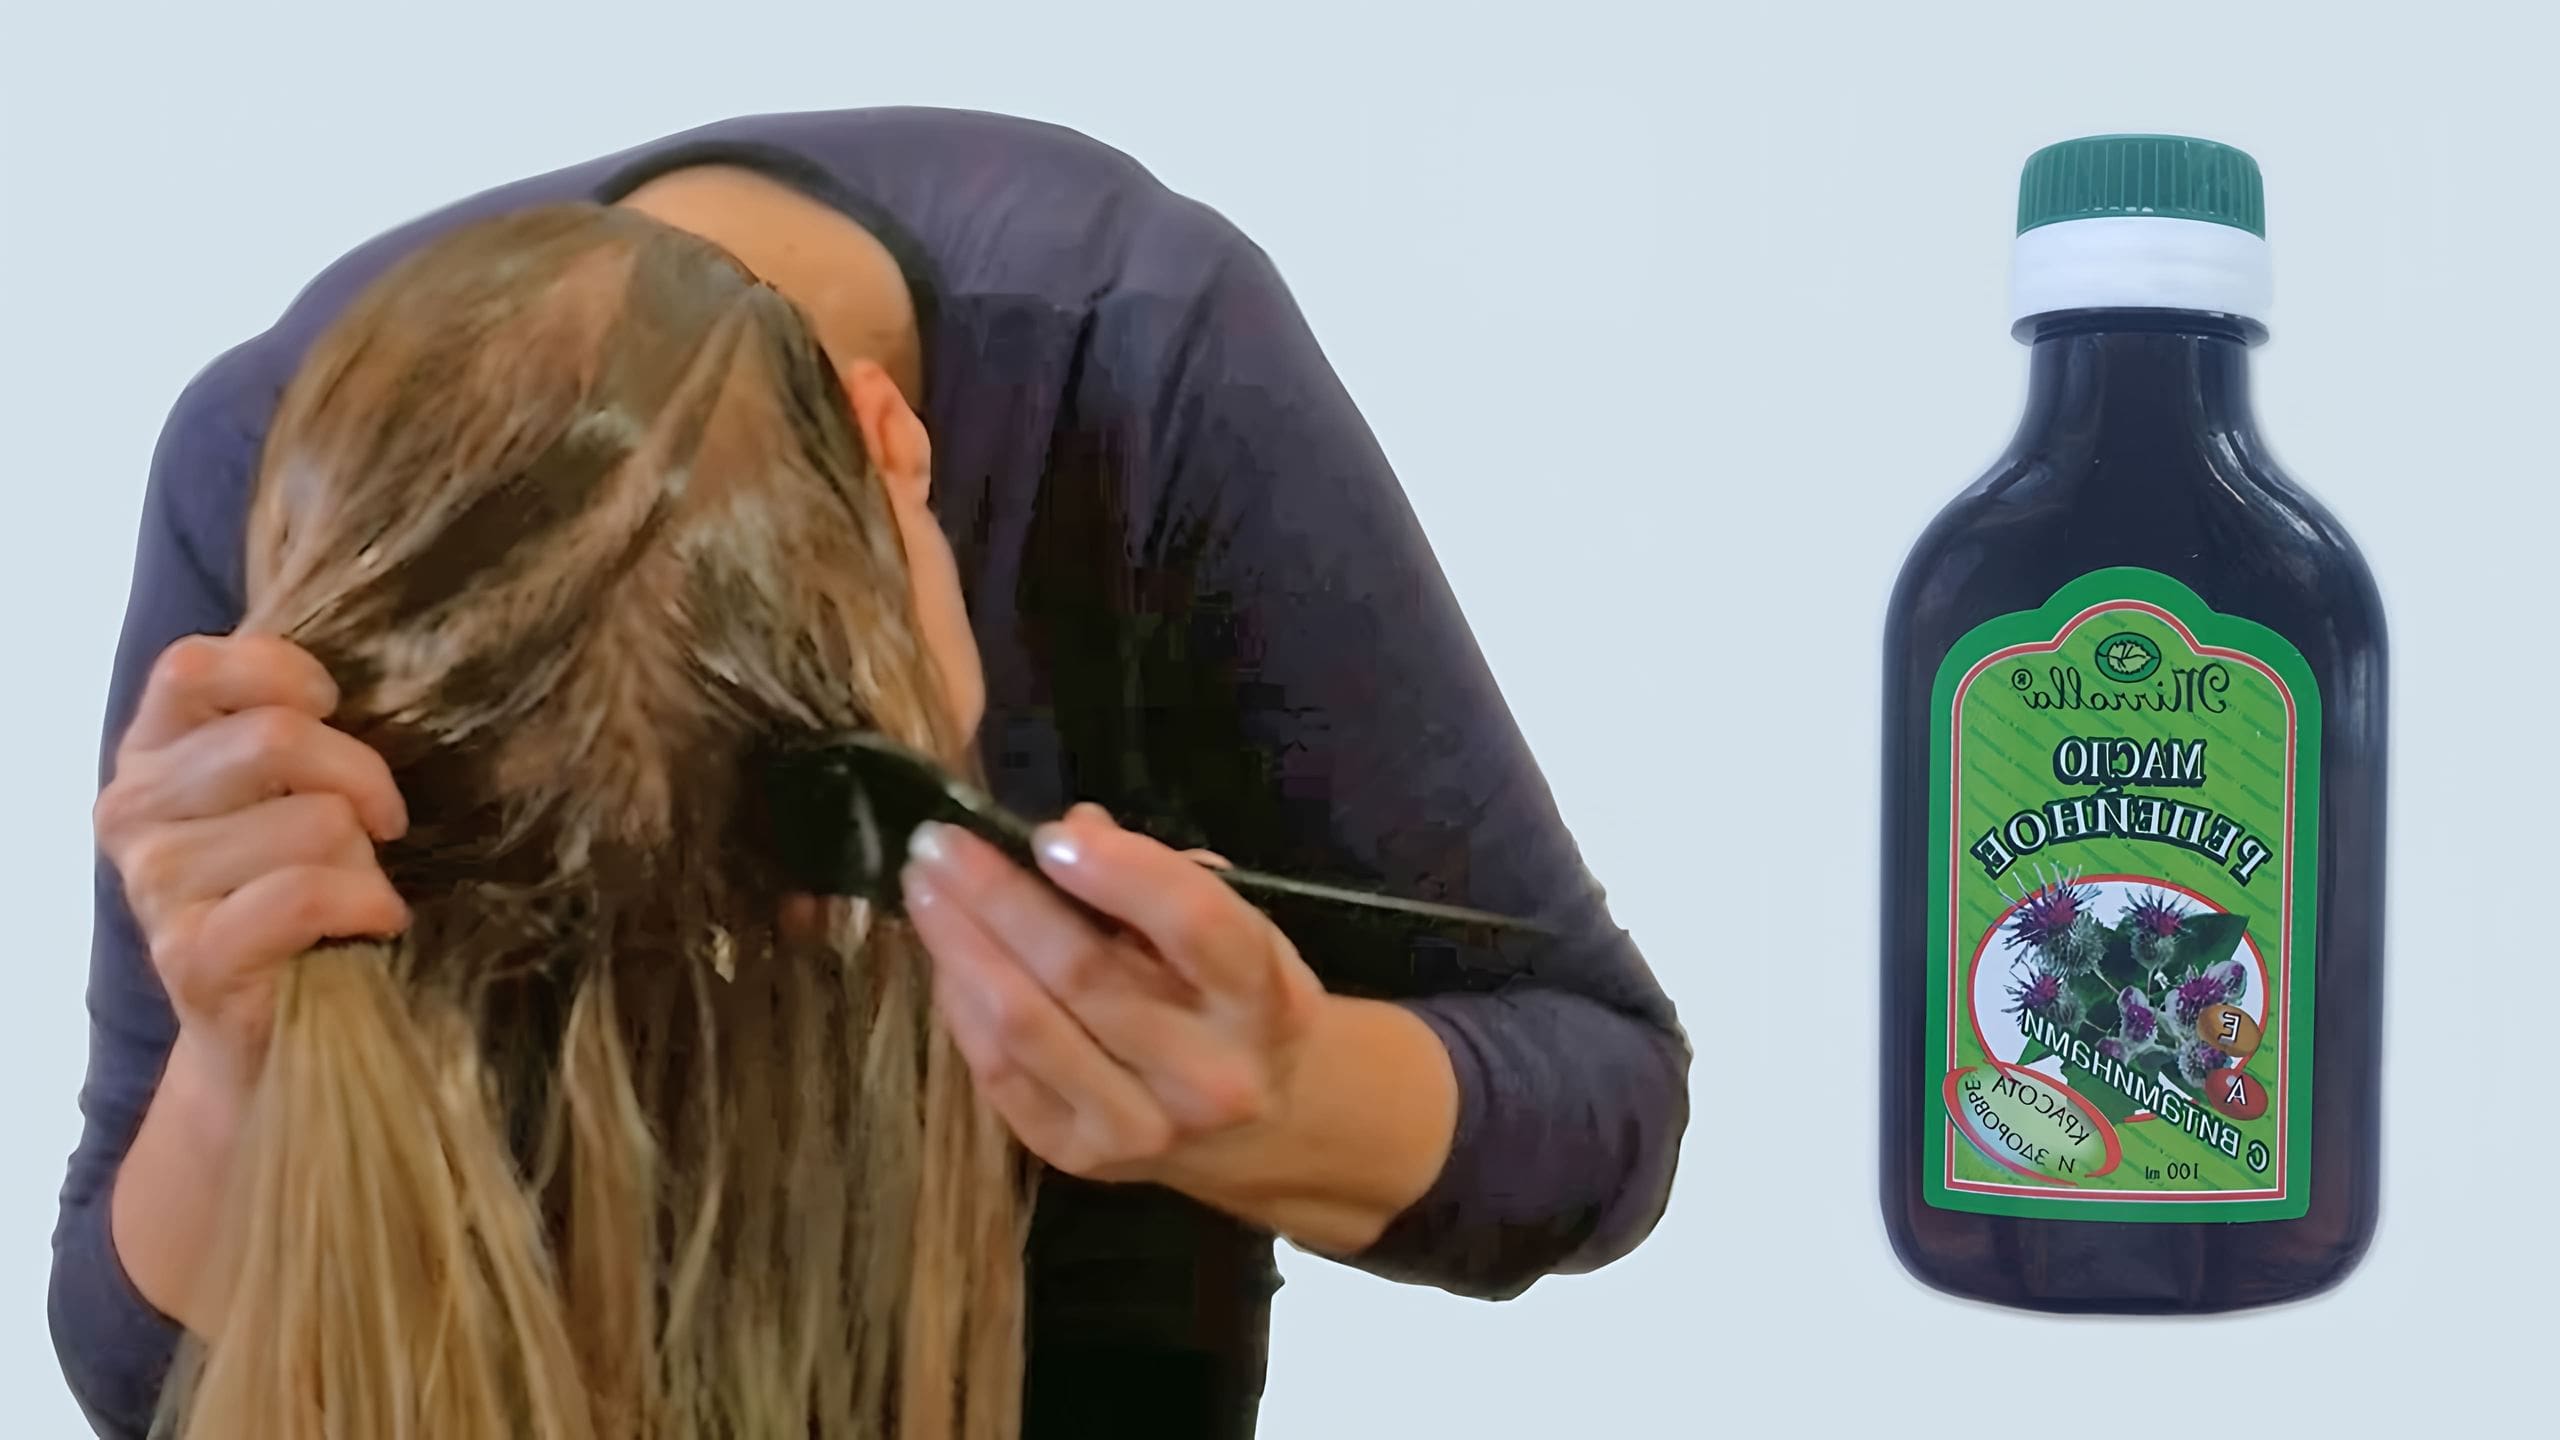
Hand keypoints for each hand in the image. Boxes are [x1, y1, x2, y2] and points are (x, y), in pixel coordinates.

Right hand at [93, 634, 409, 1091]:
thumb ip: (292, 723)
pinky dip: (366, 904)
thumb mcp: (290, 787)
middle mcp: (130, 810)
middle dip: (360, 780)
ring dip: (365, 857)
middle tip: (379, 824)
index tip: (335, 707)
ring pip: (312, 821)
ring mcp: (152, 884)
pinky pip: (307, 895)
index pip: (192, 666)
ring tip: (356, 887)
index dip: (281, 674)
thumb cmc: (301, 881)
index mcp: (149, 751)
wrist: (277, 1022)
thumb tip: (388, 656)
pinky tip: (374, 921)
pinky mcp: (190, 955)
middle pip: (276, 739)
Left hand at [898, 804, 1325, 1191]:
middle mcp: (1206, 1073)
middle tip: (941, 842)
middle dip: (1001, 898)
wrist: (1264, 1129)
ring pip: (1028, 1028)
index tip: (1048, 833)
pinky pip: (1001, 1076)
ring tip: (923, 888)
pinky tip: (943, 957)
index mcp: (1259, 999)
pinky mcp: (1081, 1157)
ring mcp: (1140, 1126)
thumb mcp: (1237, 931)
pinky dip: (962, 1008)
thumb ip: (1161, 878)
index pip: (1192, 924)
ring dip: (961, 947)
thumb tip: (1073, 828)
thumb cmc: (1239, 1004)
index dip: (1118, 872)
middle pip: (1085, 973)